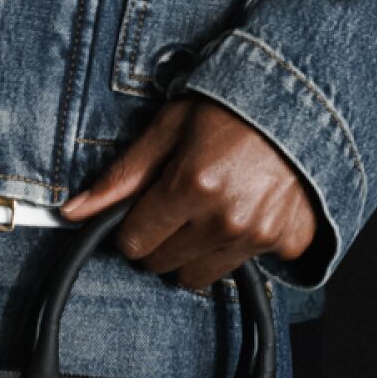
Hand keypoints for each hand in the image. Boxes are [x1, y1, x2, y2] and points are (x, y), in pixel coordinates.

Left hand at [62, 95, 317, 290]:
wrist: (305, 102)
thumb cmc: (232, 108)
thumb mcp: (168, 128)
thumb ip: (121, 175)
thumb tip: (72, 211)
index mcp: (191, 186)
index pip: (134, 243)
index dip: (132, 226)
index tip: (144, 209)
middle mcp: (225, 217)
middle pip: (163, 264)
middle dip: (160, 239)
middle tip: (177, 204)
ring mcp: (260, 235)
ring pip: (200, 276)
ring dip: (195, 250)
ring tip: (209, 209)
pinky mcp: (289, 243)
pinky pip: (246, 265)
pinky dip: (240, 245)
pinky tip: (245, 210)